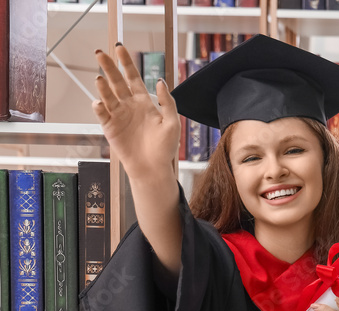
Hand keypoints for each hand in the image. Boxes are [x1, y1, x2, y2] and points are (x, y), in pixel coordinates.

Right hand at [92, 44, 180, 182]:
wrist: (152, 168)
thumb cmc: (164, 148)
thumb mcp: (172, 123)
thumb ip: (167, 102)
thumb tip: (160, 81)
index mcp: (144, 102)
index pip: (133, 77)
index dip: (126, 62)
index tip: (119, 47)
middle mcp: (129, 105)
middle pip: (116, 81)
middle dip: (108, 66)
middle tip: (99, 52)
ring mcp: (118, 115)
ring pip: (107, 95)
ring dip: (102, 86)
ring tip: (100, 78)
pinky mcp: (109, 127)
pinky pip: (102, 113)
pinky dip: (99, 106)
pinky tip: (99, 102)